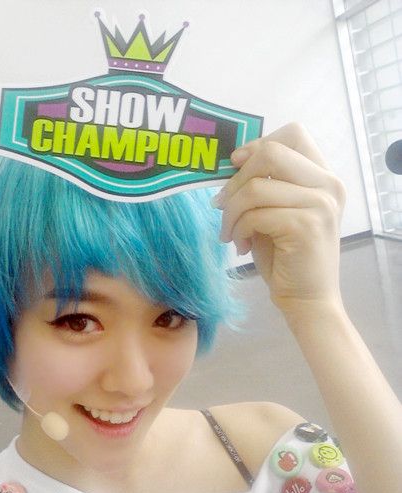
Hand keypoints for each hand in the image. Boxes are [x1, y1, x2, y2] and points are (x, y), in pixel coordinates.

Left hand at [216, 123, 345, 317]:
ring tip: (231, 233)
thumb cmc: (286, 257)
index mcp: (323, 176)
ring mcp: (321, 204)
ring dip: (231, 212)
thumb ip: (264, 184)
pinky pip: (255, 215)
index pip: (292, 134)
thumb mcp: (275, 210)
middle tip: (223, 206)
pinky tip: (240, 245)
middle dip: (236, 180)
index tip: (234, 167)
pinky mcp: (306, 226)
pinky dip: (238, 229)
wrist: (307, 299)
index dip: (256, 145)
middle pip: (270, 153)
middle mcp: (328, 184)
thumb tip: (232, 160)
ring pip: (255, 188)